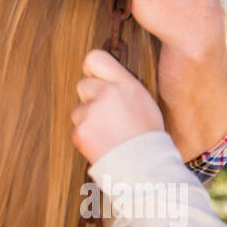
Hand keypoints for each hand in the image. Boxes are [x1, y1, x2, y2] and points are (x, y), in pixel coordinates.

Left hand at [72, 49, 164, 165]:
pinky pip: (78, 129)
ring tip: (109, 134)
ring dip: (89, 120)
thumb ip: (123, 87)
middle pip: (83, 85)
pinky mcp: (81, 131)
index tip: (94, 79)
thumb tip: (105, 80)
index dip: (92, 70)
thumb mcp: (144, 102)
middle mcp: (107, 93)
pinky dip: (87, 137)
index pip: (95, 58)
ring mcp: (92, 112)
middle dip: (90, 99)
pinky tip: (104, 144)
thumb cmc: (148, 137)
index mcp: (126, 84)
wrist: (145, 168)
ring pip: (79, 110)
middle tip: (107, 117)